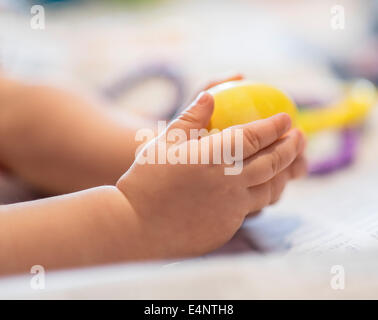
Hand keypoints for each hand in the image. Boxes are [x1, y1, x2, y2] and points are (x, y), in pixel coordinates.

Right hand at [117, 92, 305, 258]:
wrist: (137, 225)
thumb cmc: (145, 181)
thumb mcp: (163, 143)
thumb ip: (191, 118)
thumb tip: (210, 96)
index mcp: (212, 157)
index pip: (254, 137)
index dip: (275, 126)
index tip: (287, 118)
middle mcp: (228, 182)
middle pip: (272, 163)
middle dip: (292, 147)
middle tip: (300, 137)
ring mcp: (231, 208)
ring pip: (270, 188)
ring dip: (284, 173)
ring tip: (289, 163)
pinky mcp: (228, 226)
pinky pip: (254, 208)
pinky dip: (265, 194)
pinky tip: (263, 188)